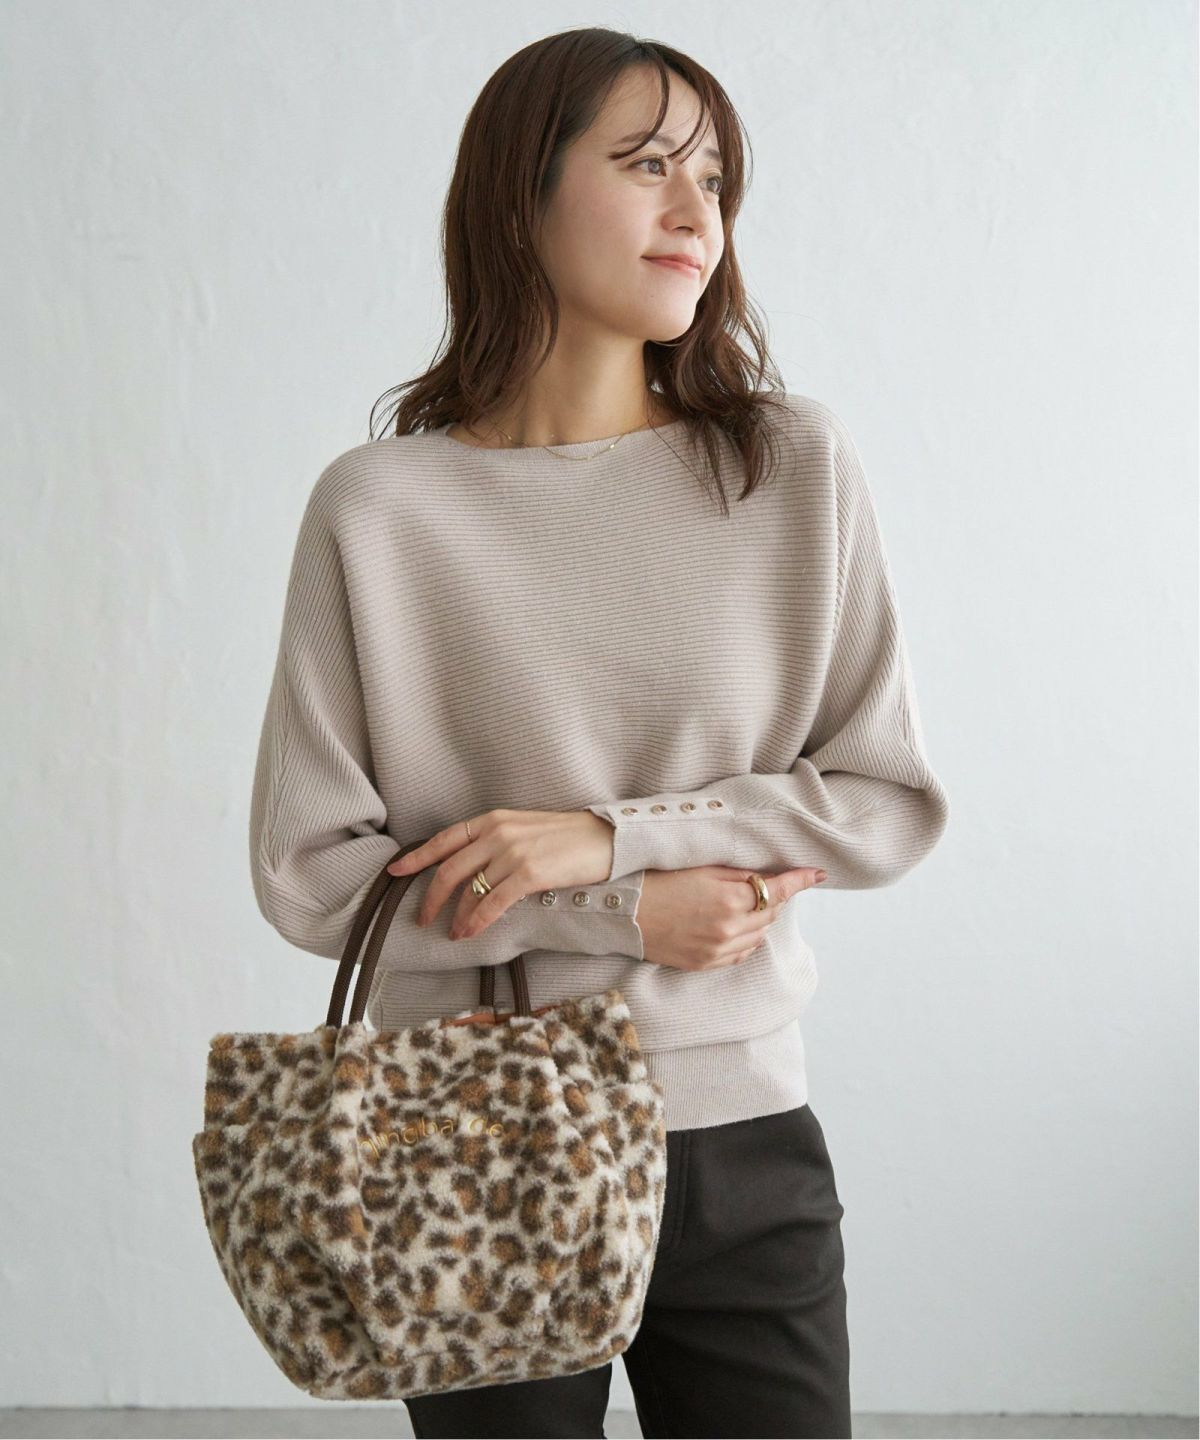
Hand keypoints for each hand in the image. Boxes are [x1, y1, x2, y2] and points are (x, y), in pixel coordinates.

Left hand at [385, 809, 615, 938]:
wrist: (604, 838)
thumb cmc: (566, 837)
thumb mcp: (523, 829)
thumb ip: (494, 842)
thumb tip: (469, 868)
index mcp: (493, 819)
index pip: (444, 839)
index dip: (417, 858)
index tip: (394, 872)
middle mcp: (497, 832)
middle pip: (450, 869)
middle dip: (431, 897)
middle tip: (423, 919)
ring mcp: (513, 852)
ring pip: (470, 890)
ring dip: (456, 916)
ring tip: (452, 934)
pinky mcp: (530, 873)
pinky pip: (493, 902)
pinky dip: (477, 921)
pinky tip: (470, 933)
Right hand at [636, 864, 827, 970]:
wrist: (624, 912)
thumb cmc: (660, 880)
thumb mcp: (702, 868)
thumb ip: (739, 873)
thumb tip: (769, 875)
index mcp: (730, 899)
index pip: (779, 890)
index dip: (801, 880)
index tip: (818, 874)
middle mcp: (729, 928)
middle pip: (771, 914)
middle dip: (773, 898)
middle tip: (763, 884)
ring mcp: (717, 950)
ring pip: (758, 936)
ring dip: (760, 919)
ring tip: (743, 904)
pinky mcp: (705, 964)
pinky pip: (741, 954)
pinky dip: (746, 940)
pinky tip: (735, 927)